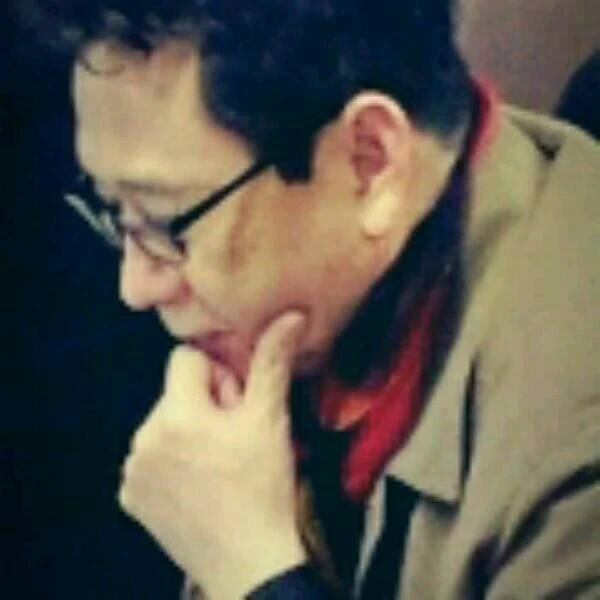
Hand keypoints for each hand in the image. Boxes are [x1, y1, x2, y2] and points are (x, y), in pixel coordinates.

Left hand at [119, 312, 307, 598]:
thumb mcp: (270, 420)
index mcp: (174, 413)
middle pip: (176, 393)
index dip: (219, 375)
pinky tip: (199, 484)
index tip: (239, 405)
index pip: (186, 359)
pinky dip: (172, 463)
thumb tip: (290, 316)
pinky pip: (152, 458)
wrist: (250, 564)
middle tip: (236, 437)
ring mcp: (133, 471)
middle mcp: (142, 437)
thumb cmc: (264, 486)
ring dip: (190, 433)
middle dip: (206, 405)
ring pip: (165, 424)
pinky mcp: (131, 498)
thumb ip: (272, 362)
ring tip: (219, 463)